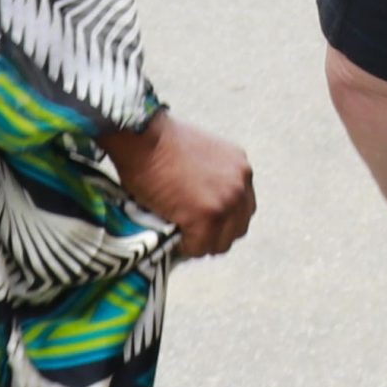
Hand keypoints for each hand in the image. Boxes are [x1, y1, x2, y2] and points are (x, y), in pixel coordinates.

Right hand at [104, 111, 256, 258]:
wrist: (144, 137)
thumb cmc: (161, 144)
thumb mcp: (200, 157)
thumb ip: (211, 179)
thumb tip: (200, 205)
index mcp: (240, 168)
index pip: (242, 208)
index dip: (221, 221)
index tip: (200, 224)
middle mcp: (241, 183)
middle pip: (237, 228)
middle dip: (214, 235)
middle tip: (190, 235)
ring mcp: (227, 201)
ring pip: (220, 243)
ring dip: (200, 244)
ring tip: (179, 237)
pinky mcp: (207, 216)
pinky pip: (199, 247)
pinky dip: (184, 248)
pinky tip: (171, 238)